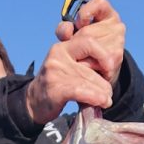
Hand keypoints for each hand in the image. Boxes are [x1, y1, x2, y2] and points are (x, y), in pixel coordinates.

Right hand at [25, 0, 124, 123]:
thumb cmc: (55, 85)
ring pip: (89, 78)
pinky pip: (81, 90)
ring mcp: (55, 71)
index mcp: (63, 46)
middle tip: (109, 92)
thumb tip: (111, 63)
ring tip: (107, 100)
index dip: (103, 55)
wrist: (32, 103)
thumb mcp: (67, 66)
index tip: (109, 69)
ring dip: (102, 92)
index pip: (89, 41)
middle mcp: (58, 54)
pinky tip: (102, 102)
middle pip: (91, 62)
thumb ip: (83, 61)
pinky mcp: (55, 88)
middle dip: (104, 80)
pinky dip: (95, 97)